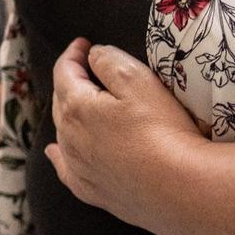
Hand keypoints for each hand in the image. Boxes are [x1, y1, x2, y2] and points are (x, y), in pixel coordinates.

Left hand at [44, 40, 203, 229]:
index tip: (83, 43)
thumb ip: (108, 60)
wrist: (181, 189)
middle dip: (71, 80)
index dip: (73, 53)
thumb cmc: (161, 129)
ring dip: (67, 112)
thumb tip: (92, 55)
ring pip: (63, 132)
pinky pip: (66, 169)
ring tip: (77, 101)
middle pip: (61, 100)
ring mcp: (79, 167)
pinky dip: (59, 156)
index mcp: (75, 107)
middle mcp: (69, 137)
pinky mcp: (93, 191)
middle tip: (86, 68)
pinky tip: (53, 153)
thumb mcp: (136, 79)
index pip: (64, 71)